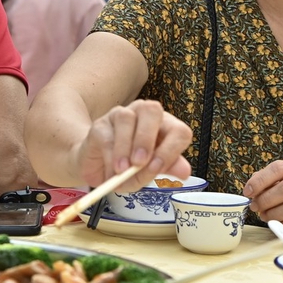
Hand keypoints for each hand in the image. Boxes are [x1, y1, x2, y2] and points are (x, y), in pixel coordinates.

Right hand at [74, 99, 192, 192]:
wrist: (98, 168)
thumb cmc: (130, 167)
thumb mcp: (149, 171)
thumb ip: (166, 168)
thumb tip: (185, 172)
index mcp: (165, 126)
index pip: (178, 130)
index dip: (170, 149)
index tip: (158, 168)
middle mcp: (145, 114)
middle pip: (152, 110)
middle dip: (146, 138)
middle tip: (139, 162)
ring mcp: (121, 115)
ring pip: (126, 120)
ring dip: (125, 148)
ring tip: (122, 171)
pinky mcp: (100, 123)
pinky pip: (107, 135)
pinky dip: (110, 156)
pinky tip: (112, 172)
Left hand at [243, 160, 282, 236]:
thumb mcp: (281, 187)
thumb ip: (266, 184)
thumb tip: (251, 188)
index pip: (279, 168)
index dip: (260, 180)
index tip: (248, 192)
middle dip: (266, 199)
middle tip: (255, 207)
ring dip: (274, 214)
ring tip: (266, 217)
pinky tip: (280, 226)